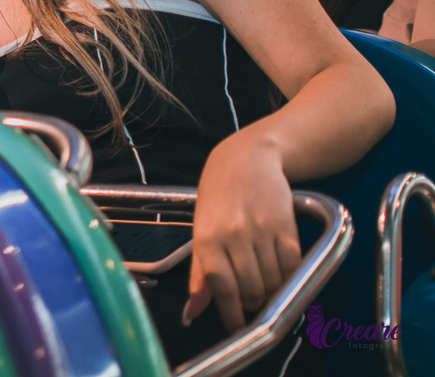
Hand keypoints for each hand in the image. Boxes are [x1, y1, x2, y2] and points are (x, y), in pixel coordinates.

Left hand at [184, 132, 300, 332]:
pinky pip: (293, 266)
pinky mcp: (286, 227)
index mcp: (206, 239)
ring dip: (272, 293)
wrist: (246, 159)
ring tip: (266, 287)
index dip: (231, 315)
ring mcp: (261, 231)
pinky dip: (290, 278)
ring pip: (273, 282)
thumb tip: (193, 312)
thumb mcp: (200, 230)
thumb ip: (199, 274)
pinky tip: (282, 274)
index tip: (237, 326)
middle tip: (252, 301)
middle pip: (251, 290)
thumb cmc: (218, 196)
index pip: (222, 289)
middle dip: (253, 304)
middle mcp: (233, 236)